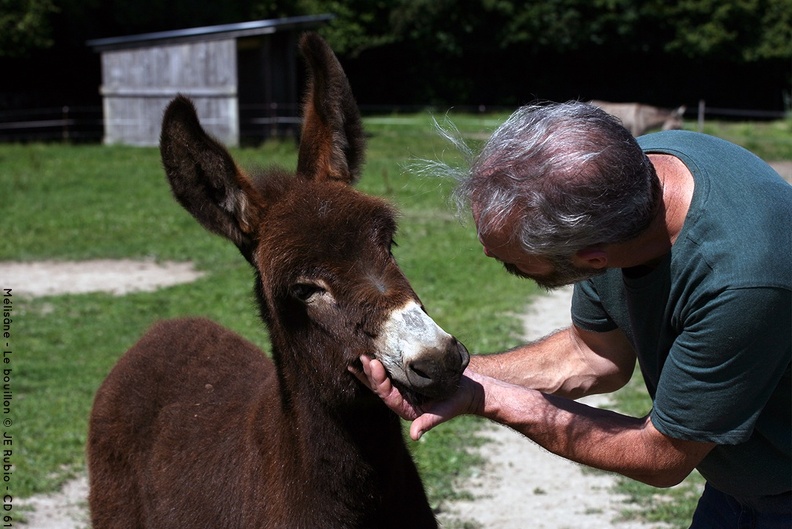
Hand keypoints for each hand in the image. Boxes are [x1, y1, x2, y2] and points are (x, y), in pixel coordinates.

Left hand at [350, 355, 484, 439]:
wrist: (469, 389)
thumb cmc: (456, 402)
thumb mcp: (443, 412)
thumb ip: (427, 422)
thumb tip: (415, 436)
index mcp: (405, 408)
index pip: (386, 395)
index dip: (378, 380)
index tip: (373, 364)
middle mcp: (401, 397)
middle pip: (380, 385)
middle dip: (369, 372)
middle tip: (362, 355)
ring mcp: (404, 385)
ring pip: (383, 375)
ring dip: (373, 364)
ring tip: (362, 350)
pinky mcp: (409, 373)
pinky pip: (393, 366)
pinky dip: (385, 357)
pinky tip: (377, 346)